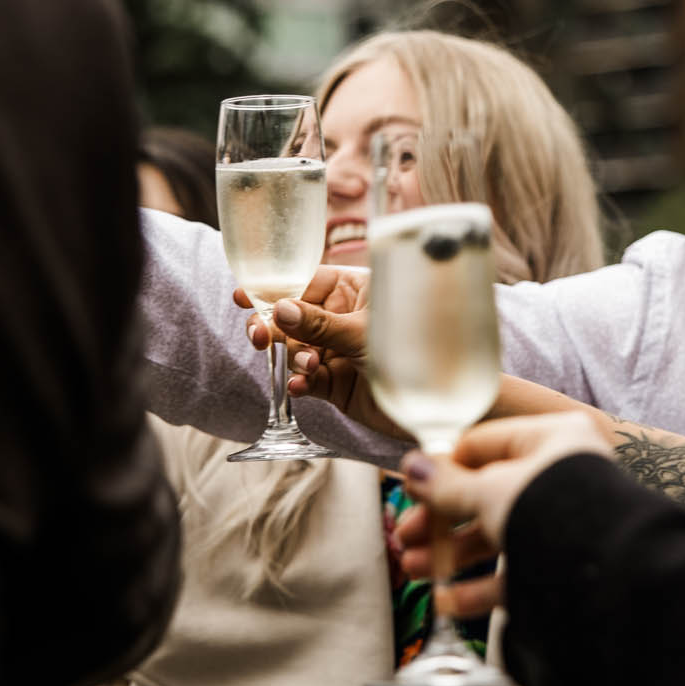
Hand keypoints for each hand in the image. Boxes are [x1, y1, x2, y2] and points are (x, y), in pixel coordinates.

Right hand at [235, 265, 403, 437]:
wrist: (440, 403)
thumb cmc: (415, 351)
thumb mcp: (364, 332)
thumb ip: (320, 324)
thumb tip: (280, 308)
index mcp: (356, 291)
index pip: (307, 282)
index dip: (276, 288)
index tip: (244, 294)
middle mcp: (344, 319)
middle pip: (293, 317)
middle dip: (273, 327)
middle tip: (259, 337)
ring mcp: (339, 351)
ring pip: (297, 349)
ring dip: (295, 358)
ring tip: (308, 366)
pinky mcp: (337, 384)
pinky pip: (307, 379)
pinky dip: (300, 382)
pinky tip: (300, 386)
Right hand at [394, 413, 612, 616]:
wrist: (607, 575)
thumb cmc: (554, 514)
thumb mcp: (490, 492)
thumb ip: (448, 486)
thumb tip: (412, 467)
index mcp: (551, 440)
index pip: (484, 445)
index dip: (443, 468)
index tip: (411, 489)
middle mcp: (560, 477)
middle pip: (485, 494)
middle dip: (441, 520)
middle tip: (405, 537)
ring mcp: (563, 524)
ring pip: (496, 535)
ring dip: (451, 554)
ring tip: (413, 569)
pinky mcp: (562, 568)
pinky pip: (514, 572)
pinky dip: (479, 587)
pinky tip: (446, 600)